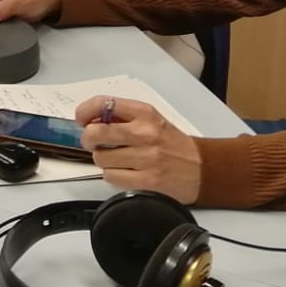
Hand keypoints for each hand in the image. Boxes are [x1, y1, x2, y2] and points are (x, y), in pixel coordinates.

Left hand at [75, 95, 201, 203]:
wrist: (203, 168)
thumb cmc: (171, 143)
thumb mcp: (150, 120)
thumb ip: (122, 117)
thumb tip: (89, 121)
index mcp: (144, 113)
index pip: (103, 103)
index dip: (85, 112)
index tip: (82, 120)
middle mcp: (145, 133)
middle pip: (95, 133)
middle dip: (88, 139)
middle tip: (94, 143)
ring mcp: (146, 159)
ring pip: (101, 158)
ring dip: (104, 160)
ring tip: (118, 160)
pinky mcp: (147, 182)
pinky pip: (111, 177)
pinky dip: (113, 176)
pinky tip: (126, 173)